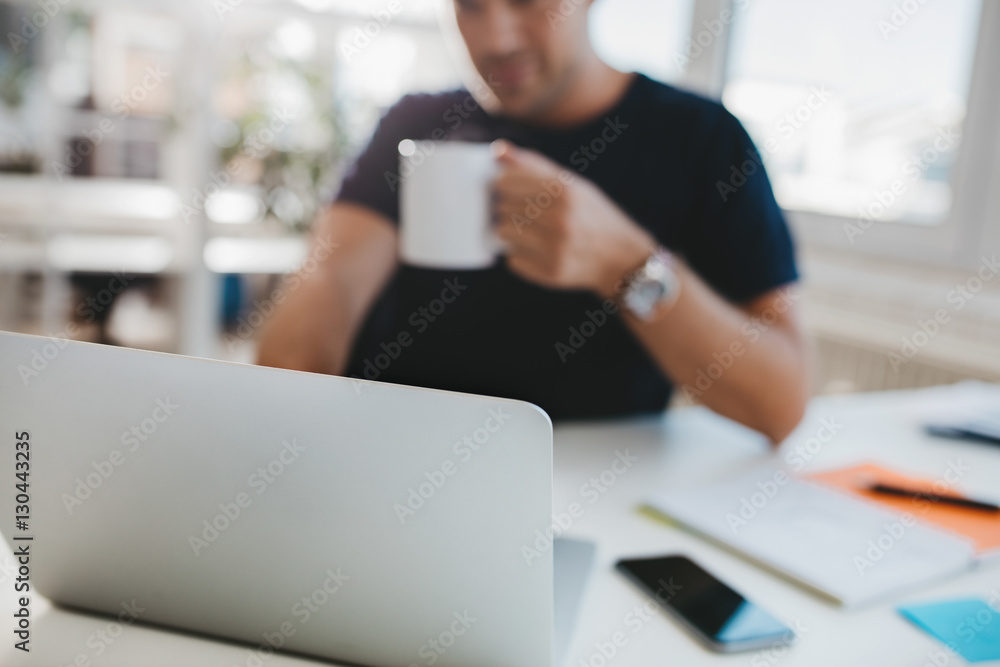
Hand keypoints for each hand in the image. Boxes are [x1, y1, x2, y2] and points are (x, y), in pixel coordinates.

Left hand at [491, 140, 656, 297]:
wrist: (620, 257)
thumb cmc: (591, 215)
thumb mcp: (570, 184)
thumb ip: (533, 165)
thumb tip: (497, 149)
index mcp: (564, 191)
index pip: (506, 182)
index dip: (500, 184)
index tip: (503, 187)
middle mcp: (560, 219)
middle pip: (503, 207)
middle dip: (504, 207)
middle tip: (515, 209)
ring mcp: (556, 248)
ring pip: (503, 233)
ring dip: (507, 230)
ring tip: (523, 229)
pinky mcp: (551, 272)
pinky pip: (513, 260)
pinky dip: (517, 254)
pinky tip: (533, 249)